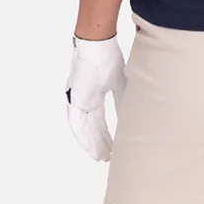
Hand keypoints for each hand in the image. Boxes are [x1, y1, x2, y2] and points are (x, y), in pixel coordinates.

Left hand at [65, 34, 125, 161]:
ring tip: (100, 158)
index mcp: (94, 94)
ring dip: (92, 144)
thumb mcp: (120, 84)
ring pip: (84, 129)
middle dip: (100, 143)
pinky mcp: (74, 99)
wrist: (98, 45)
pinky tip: (90, 148)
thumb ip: (123, 101)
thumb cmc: (109, 59)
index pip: (99, 120)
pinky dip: (83, 137)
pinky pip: (77, 124)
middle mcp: (84, 99)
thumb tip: (129, 117)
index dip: (106, 134)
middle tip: (107, 157)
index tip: (114, 147)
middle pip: (92, 127)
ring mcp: (78, 100)